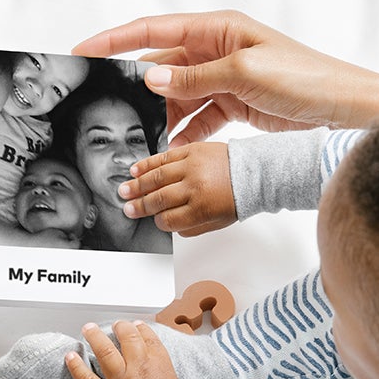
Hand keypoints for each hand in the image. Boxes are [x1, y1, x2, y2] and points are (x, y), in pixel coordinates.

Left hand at [65, 321, 191, 378]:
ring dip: (95, 336)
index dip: (142, 329)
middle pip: (127, 338)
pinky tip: (70, 357)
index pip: (149, 339)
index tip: (137, 325)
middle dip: (120, 327)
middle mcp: (137, 369)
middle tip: (116, 324)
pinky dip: (76, 366)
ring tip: (88, 328)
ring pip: (104, 351)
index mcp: (159, 366)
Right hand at [74, 10, 378, 145]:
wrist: (345, 113)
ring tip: (135, 133)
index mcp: (219, 29)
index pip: (154, 30)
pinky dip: (182, 132)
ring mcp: (224, 79)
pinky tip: (167, 146)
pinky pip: (195, 118)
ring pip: (176, 96)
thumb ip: (194, 76)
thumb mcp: (245, 73)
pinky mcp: (234, 106)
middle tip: (105, 105)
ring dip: (158, 114)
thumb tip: (150, 75)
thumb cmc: (308, 80)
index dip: (115, 40)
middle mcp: (218, 50)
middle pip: (162, 65)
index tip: (84, 50)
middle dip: (134, 85)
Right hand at [118, 141, 234, 235]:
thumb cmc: (238, 197)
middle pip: (159, 199)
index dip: (158, 222)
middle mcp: (195, 186)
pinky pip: (164, 157)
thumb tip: (170, 225)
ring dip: (137, 185)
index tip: (154, 220)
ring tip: (124, 190)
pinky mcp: (192, 150)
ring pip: (157, 177)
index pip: (168, 220)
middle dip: (140, 206)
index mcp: (202, 208)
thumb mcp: (218, 221)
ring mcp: (192, 166)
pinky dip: (148, 163)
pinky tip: (136, 170)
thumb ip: (192, 228)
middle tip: (127, 208)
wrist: (253, 172)